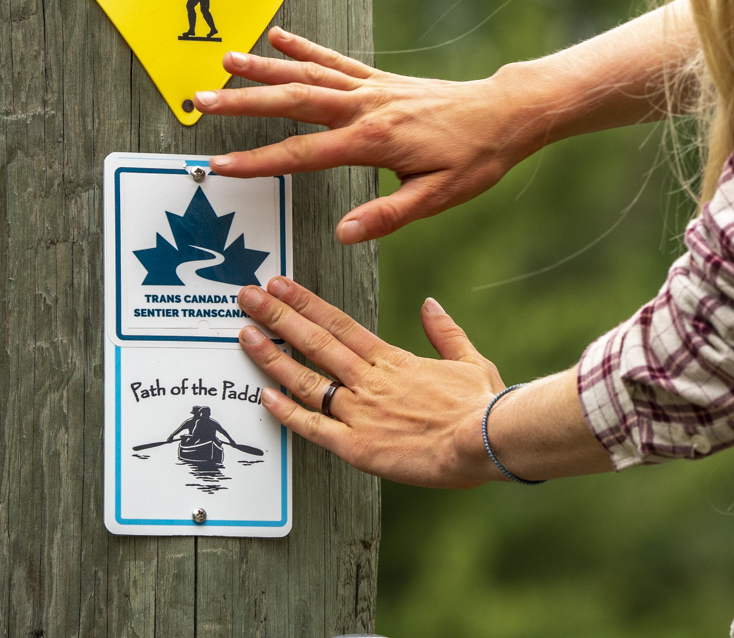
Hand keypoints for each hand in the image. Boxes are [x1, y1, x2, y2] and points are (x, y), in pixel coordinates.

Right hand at [198, 27, 536, 242]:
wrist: (505, 114)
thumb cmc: (476, 157)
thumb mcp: (439, 197)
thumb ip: (388, 215)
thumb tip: (342, 233)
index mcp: (375, 141)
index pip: (305, 154)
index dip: (259, 162)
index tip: (221, 167)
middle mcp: (368, 107)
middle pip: (294, 100)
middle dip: (244, 103)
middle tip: (199, 100)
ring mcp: (373, 88)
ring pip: (309, 72)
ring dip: (264, 68)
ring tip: (223, 61)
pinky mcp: (382, 80)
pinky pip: (336, 60)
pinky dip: (304, 46)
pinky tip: (276, 35)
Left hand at [236, 276, 503, 488]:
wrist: (487, 441)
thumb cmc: (483, 405)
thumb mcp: (470, 360)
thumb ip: (445, 332)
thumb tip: (430, 305)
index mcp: (394, 360)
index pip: (339, 324)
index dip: (305, 303)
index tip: (281, 286)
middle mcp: (371, 381)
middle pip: (315, 342)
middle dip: (277, 316)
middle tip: (248, 296)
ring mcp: (361, 413)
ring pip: (308, 379)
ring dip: (273, 356)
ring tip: (245, 334)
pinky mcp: (358, 447)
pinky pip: (314, 428)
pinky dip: (287, 412)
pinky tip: (264, 396)